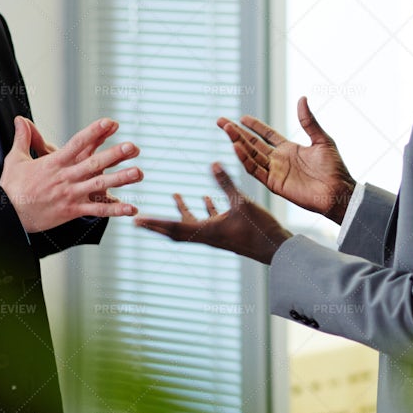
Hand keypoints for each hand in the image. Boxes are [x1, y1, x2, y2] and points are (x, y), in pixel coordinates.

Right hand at [0, 116, 142, 232]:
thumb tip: (20, 118)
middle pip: (93, 164)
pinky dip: (115, 210)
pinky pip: (97, 211)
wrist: (6, 215)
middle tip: (133, 146)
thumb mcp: (15, 159)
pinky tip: (132, 208)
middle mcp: (65, 177)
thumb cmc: (11, 186)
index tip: (111, 122)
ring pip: (99, 186)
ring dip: (120, 179)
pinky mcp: (72, 211)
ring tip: (139, 173)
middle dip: (114, 155)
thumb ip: (24, 138)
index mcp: (54, 163)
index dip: (95, 132)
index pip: (78, 143)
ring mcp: (70, 194)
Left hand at [134, 163, 291, 263]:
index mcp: (206, 231)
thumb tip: (212, 163)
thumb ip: (226, 183)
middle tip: (140, 218)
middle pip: (175, 230)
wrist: (275, 249)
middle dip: (158, 222)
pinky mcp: (226, 232)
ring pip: (192, 224)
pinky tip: (205, 197)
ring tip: (175, 195)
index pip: (173, 226)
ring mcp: (216, 235)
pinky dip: (204, 210)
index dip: (154, 222)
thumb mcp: (242, 203)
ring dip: (182, 211)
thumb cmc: (259, 229)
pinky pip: (209, 221)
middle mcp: (207, 235)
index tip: (136, 220)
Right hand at [219, 96, 355, 223]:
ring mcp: (275, 172)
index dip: (254, 126)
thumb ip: (309, 121)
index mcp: (290, 149)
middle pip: (253, 144)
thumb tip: (302, 98)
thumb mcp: (322, 139)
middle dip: (237, 133)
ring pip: (251, 155)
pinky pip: (256, 170)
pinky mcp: (274, 184)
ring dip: (238, 143)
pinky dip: (245, 160)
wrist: (338, 191)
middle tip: (222, 121)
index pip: (267, 135)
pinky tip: (237, 147)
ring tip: (227, 129)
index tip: (242, 117)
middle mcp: (279, 160)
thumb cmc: (334, 168)